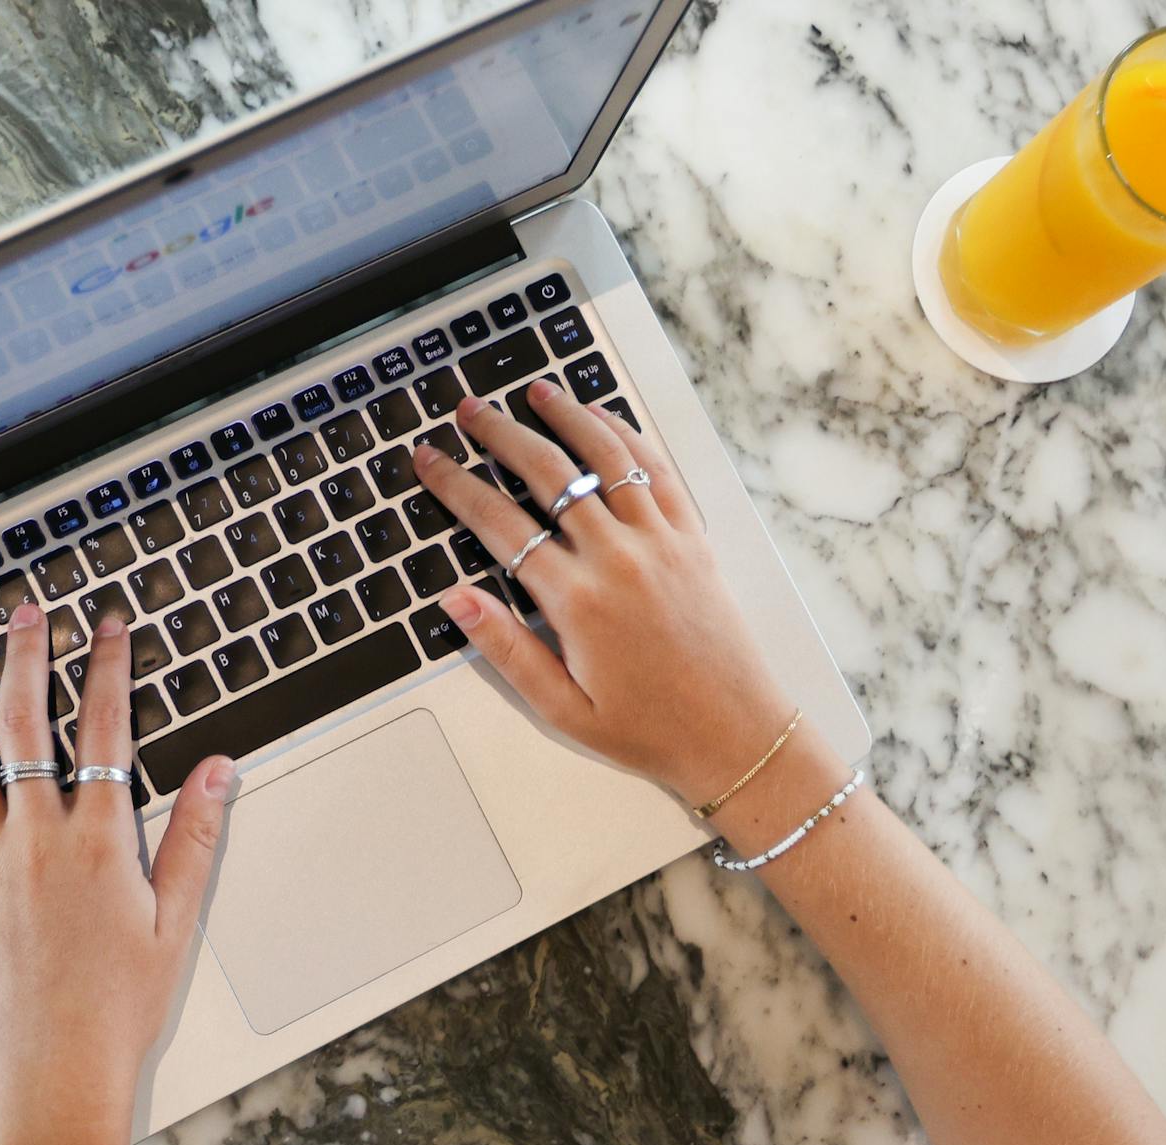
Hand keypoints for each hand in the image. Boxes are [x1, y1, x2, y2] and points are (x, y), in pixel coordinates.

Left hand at [0, 603, 233, 1144]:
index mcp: (98, 841)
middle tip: (27, 614)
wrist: (53, 1072)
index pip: (103, 729)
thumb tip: (218, 768)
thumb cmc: (119, 1006)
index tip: (107, 626)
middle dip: (28, 660)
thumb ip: (195, 836)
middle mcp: (36, 840)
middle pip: (25, 727)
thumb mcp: (177, 921)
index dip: (107, 668)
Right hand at [412, 384, 798, 806]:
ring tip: (536, 391)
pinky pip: (657, 470)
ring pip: (605, 456)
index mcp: (576, 600)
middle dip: (500, 434)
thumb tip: (456, 601)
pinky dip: (628, 436)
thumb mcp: (561, 707)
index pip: (499, 524)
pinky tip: (605, 418)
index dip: (456, 485)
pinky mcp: (693, 538)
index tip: (431, 460)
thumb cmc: (649, 728)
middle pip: (547, 472)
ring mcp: (660, 540)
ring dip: (567, 416)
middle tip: (470, 411)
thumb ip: (506, 649)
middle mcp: (617, 557)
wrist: (734, 734)